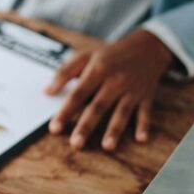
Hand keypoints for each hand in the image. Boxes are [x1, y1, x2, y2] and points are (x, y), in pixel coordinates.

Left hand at [45, 30, 173, 151]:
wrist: (147, 47)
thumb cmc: (110, 54)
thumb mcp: (86, 55)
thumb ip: (64, 72)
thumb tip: (47, 91)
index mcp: (98, 70)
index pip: (78, 94)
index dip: (65, 111)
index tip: (54, 128)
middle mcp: (115, 81)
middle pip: (98, 106)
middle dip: (87, 126)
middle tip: (76, 144)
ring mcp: (132, 90)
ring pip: (122, 112)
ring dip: (115, 130)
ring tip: (106, 146)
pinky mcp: (146, 96)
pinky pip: (145, 113)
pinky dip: (144, 126)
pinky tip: (140, 139)